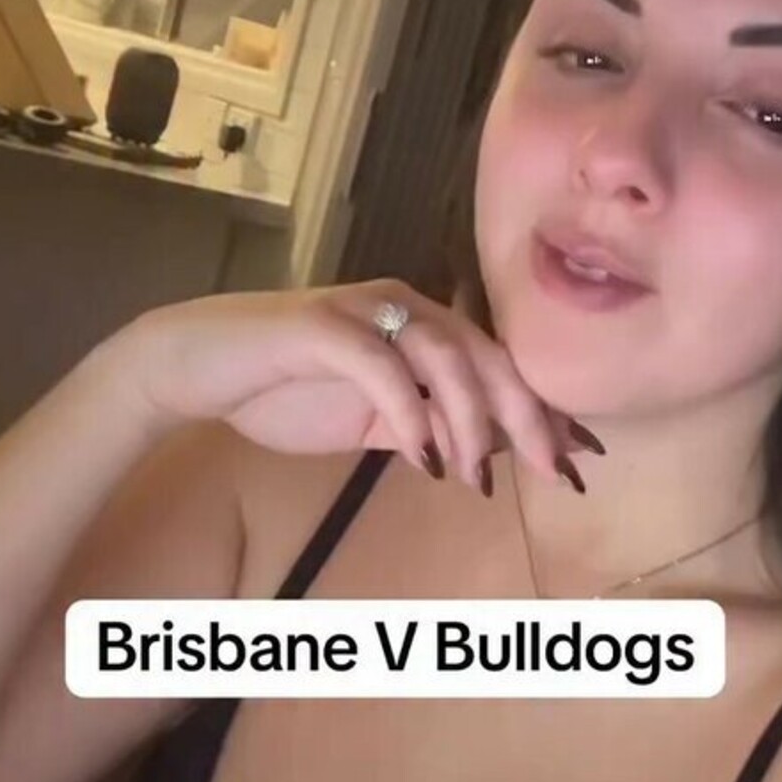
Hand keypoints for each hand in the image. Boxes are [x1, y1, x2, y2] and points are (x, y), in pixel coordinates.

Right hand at [114, 279, 600, 487]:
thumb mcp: (373, 421)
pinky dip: (409, 410)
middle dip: (530, 417)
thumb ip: (430, 428)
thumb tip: (494, 455)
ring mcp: (362, 309)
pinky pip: (380, 363)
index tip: (582, 459)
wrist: (199, 366)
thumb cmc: (285, 389)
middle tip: (557, 472)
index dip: (543, 412)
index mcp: (422, 326)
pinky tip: (425, 458)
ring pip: (446, 353)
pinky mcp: (321, 324)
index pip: (499, 366)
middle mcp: (403, 306)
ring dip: (470, 418)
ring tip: (477, 475)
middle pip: (488, 356)